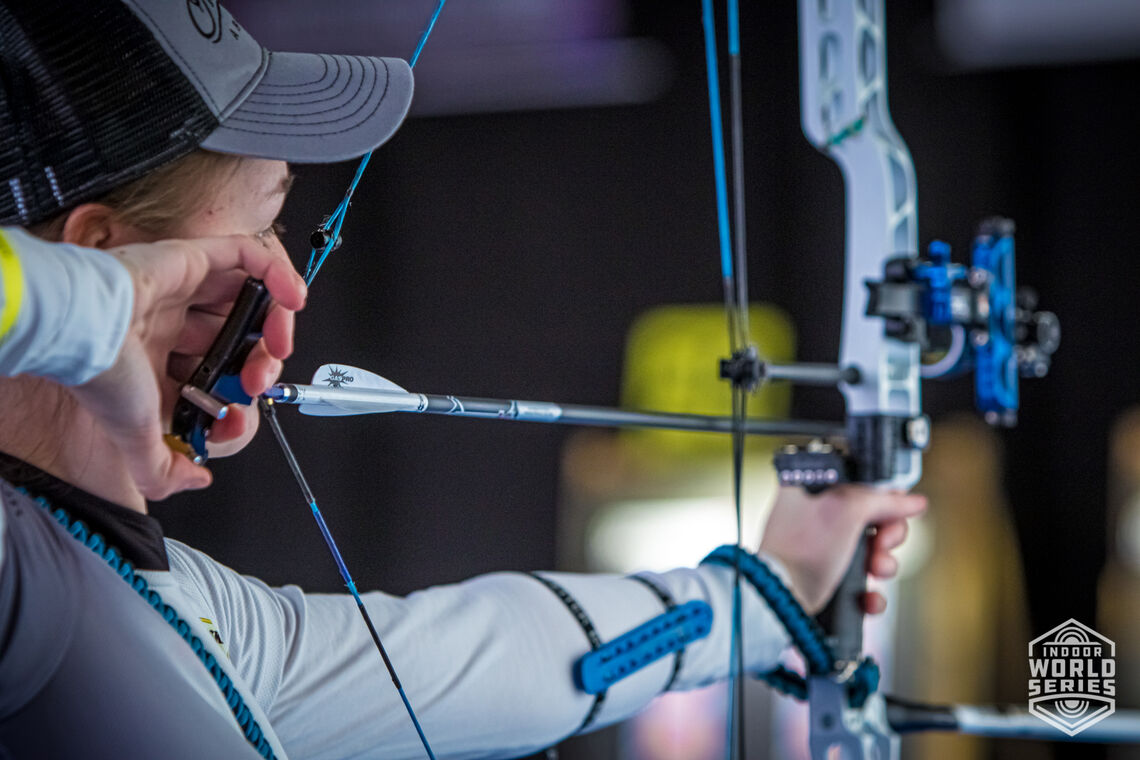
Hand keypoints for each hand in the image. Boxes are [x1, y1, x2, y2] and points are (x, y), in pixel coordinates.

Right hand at [72, 235, 305, 500]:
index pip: (212, 372)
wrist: (82, 330)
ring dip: (276, 321)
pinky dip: (279, 275)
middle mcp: (171, 320)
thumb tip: (196, 479)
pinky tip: (290, 300)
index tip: (238, 414)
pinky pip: (248, 254)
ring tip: (279, 346)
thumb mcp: (138, 437)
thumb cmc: (101, 371)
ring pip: (248, 296)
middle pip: (237, 336)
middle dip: (259, 363)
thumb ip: (162, 468)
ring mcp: (183, 287)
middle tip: (258, 380)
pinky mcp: (193, 258)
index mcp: (157, 355)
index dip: (235, 394)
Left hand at [758, 485, 925, 614]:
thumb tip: (912, 500)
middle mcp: (814, 514)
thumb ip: (882, 500)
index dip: (885, 498)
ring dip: (882, 564)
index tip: (894, 512)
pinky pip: (857, 580)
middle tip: (882, 545)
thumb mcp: (848, 510)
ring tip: (876, 571)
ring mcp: (818, 547)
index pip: (862, 482)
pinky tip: (867, 598)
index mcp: (813, 487)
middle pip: (871, 518)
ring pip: (868, 552)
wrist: (781, 597)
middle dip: (887, 536)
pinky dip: (868, 591)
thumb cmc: (805, 547)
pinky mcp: (822, 577)